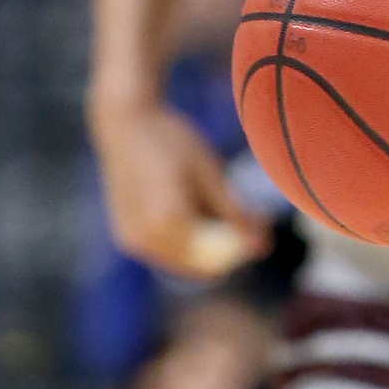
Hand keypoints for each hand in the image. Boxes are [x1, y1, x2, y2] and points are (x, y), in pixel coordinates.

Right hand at [89, 94, 267, 276]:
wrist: (125, 122)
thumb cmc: (172, 141)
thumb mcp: (210, 175)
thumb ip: (235, 214)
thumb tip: (263, 246)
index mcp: (167, 222)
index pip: (216, 260)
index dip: (241, 250)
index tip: (261, 228)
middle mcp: (145, 239)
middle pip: (199, 266)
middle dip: (225, 249)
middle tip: (244, 217)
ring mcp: (132, 241)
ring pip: (183, 261)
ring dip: (205, 245)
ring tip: (208, 201)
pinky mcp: (126, 237)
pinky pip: (166, 251)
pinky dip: (185, 239)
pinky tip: (189, 205)